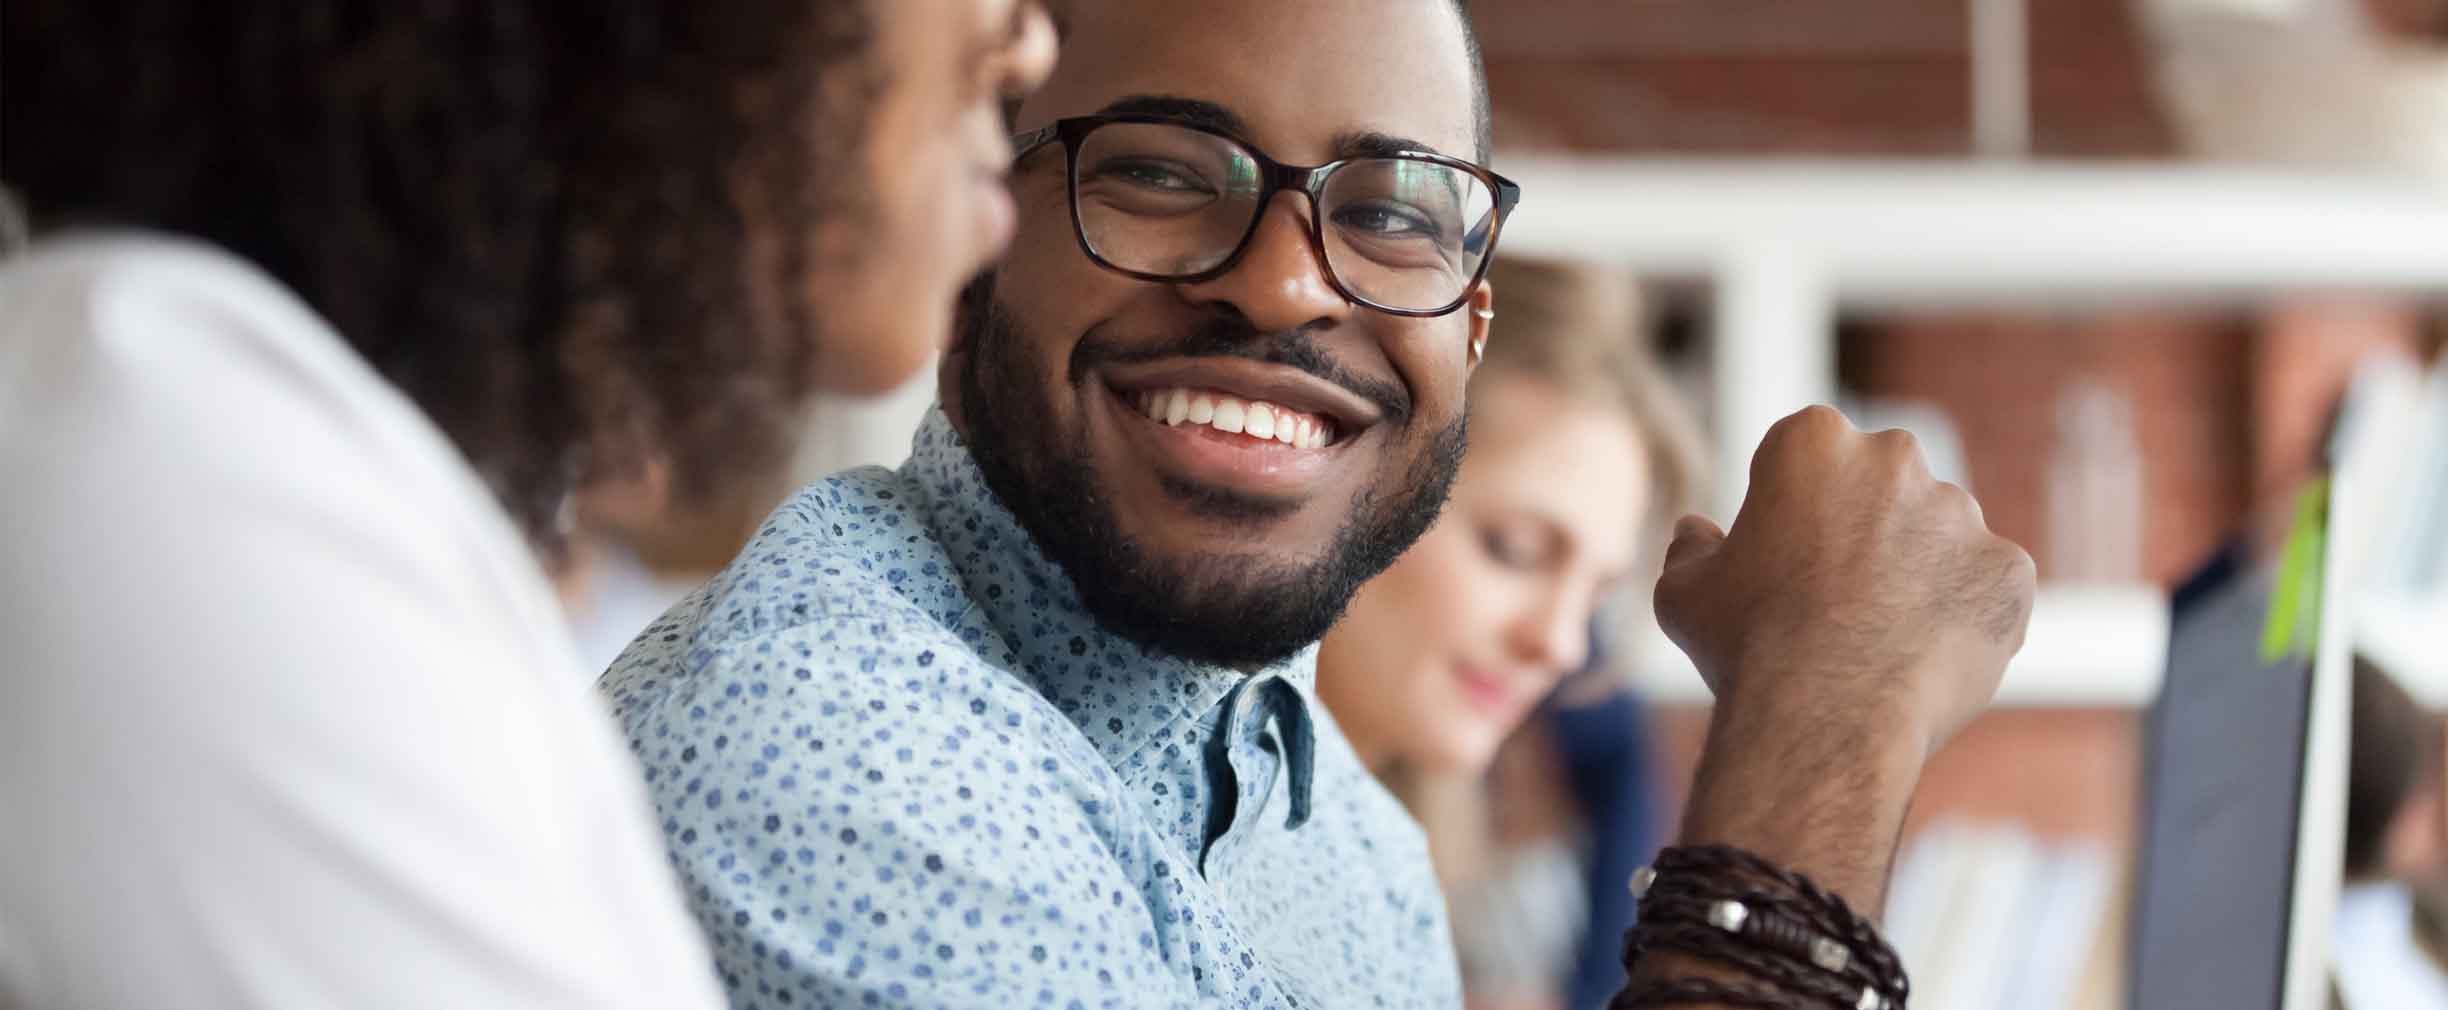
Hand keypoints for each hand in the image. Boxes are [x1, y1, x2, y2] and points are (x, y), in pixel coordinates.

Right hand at [1655, 405, 2035, 758]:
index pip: (1808, 457)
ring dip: (1918, 572)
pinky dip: (1964, 616)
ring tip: (1881, 641)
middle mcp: (1895, 458)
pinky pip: (1988, 587)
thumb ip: (1690, 548)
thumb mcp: (1683, 592)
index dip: (1793, 508)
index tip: (1786, 557)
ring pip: (1939, 536)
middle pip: (1884, 485)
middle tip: (1837, 598)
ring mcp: (1962, 512)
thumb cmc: (1745, 646)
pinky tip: (1924, 659)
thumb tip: (1696, 531)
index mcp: (1812, 441)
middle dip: (1866, 527)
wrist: (1827, 717)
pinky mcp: (2010, 569)